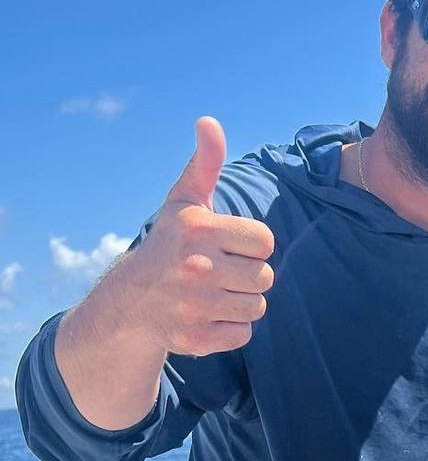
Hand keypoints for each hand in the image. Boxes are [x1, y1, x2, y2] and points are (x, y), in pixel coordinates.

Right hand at [124, 117, 275, 355]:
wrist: (129, 303)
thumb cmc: (170, 245)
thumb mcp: (184, 203)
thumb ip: (204, 164)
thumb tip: (209, 121)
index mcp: (198, 229)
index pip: (266, 242)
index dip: (250, 246)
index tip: (224, 246)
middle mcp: (195, 267)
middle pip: (265, 277)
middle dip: (247, 276)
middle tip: (217, 273)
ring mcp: (194, 306)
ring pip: (257, 307)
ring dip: (240, 303)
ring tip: (211, 294)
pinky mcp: (196, 339)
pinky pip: (244, 335)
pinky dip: (230, 330)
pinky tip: (205, 317)